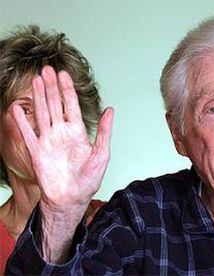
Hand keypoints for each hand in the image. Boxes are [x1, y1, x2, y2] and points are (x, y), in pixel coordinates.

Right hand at [12, 66, 113, 261]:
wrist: (71, 198)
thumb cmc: (89, 179)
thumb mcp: (102, 154)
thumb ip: (104, 131)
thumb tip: (110, 109)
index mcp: (78, 132)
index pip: (71, 106)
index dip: (67, 90)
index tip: (63, 75)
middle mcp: (62, 133)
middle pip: (55, 105)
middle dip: (51, 87)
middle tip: (47, 69)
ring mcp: (48, 141)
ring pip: (41, 114)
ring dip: (38, 97)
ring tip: (35, 80)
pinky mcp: (37, 152)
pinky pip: (27, 134)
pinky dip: (21, 122)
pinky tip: (16, 109)